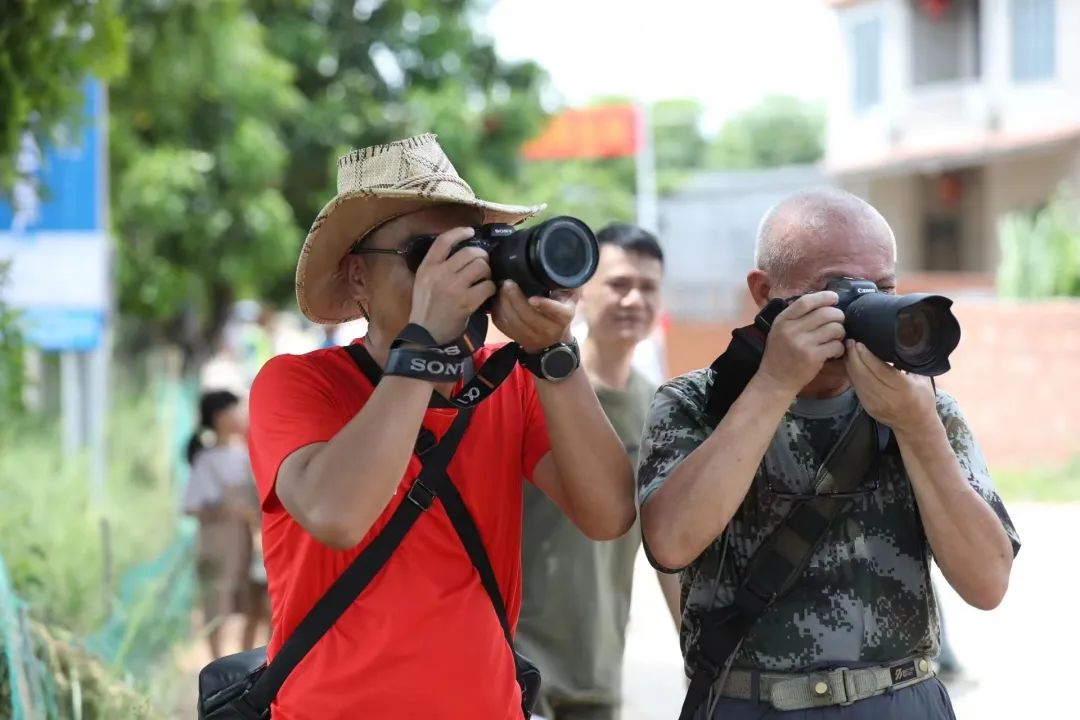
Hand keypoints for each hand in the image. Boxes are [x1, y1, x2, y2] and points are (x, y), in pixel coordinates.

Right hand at [408, 227, 495, 343]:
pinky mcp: (466, 302)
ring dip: (487, 272)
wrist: (427, 335)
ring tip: (484, 279)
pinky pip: (487, 286)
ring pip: (481, 266)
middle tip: (482, 264)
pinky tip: (487, 293)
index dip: (460, 232)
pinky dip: (491, 288)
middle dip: (481, 257)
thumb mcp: (423, 282)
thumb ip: (437, 266)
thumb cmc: (426, 309)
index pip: (444, 241)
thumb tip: (461, 253)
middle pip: (470, 252)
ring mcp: (453, 287)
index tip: (471, 231)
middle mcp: (440, 274)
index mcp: (427, 267)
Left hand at [490, 281, 576, 353]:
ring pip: (514, 322)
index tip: (532, 298)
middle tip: (507, 283)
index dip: (544, 305)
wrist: (555, 336)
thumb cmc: (561, 306)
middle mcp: (550, 330)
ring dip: (504, 304)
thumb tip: (558, 264)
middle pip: (529, 316)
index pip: (557, 311)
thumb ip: (565, 282)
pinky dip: (498, 311)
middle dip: (515, 299)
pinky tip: (498, 299)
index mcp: (564, 316)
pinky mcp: (518, 339)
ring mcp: (533, 338)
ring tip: (501, 288)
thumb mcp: (569, 294)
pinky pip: (503, 325)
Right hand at [756, 291, 845, 394]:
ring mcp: (803, 343)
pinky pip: (836, 345)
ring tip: (836, 337)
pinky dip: (840, 347)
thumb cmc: (779, 354)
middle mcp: (792, 329)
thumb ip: (796, 317)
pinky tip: (834, 351)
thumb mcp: (779, 330)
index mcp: (783, 320)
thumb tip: (822, 303)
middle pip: (825, 313)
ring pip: (834, 328)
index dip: (824, 297)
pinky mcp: (813, 357)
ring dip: (840, 332)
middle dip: (838, 315)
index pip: (806, 301)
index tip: (834, 298)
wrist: (775, 380)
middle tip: (839, 321)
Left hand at [844, 340, 936, 434]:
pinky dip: (851, 374)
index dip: (867, 356)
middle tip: (849, 341)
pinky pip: (856, 387)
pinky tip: (850, 364)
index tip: (859, 343)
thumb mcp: (922, 379)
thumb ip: (911, 363)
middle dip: (854, 356)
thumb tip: (903, 342)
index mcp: (903, 388)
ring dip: (850, 364)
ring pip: (857, 381)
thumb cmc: (922, 399)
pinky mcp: (867, 407)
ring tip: (847, 350)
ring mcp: (875, 404)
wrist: (915, 426)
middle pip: (865, 374)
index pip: (880, 370)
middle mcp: (887, 397)